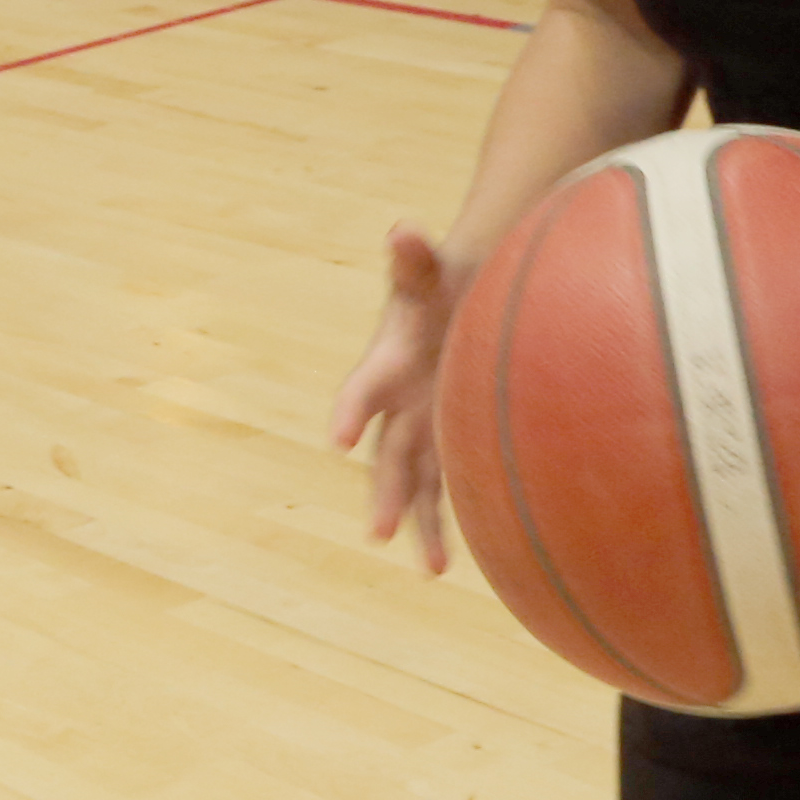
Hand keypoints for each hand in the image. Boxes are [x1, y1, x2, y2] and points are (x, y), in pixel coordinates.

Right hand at [326, 221, 464, 581]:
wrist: (459, 297)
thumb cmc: (443, 282)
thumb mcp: (429, 268)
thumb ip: (414, 257)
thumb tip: (403, 229)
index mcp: (387, 363)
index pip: (363, 388)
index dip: (351, 410)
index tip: (339, 438)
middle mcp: (398, 405)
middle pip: (388, 454)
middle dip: (385, 493)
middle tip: (380, 531)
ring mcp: (422, 427)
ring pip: (418, 483)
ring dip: (421, 524)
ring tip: (434, 570)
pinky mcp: (448, 442)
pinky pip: (447, 485)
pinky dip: (453, 518)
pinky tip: (460, 559)